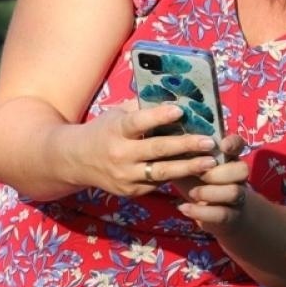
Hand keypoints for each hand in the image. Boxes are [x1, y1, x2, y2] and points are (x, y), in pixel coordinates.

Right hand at [74, 100, 222, 197]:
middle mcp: (119, 154)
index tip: (180, 111)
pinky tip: (194, 171)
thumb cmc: (103, 131)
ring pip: (162, 172)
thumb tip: (173, 96)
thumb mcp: (116, 115)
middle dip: (185, 145)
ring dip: (189, 166)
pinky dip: (176, 176)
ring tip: (210, 161)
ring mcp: (125, 175)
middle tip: (209, 141)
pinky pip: (158, 183)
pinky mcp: (131, 190)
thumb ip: (140, 108)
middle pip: (156, 149)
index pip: (138, 122)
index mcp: (115, 130)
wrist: (75, 160)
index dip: (158, 116)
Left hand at [175, 135, 251, 229]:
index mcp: (226, 158)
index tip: (221, 145)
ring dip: (210, 192)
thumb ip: (180, 151)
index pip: (237, 145)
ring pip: (235, 192)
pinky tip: (183, 208)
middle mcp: (236, 176)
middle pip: (241, 169)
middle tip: (199, 173)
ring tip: (192, 193)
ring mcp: (236, 197)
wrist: (216, 212)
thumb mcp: (188, 164)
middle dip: (218, 171)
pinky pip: (221, 214)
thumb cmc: (197, 181)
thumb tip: (155, 131)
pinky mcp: (230, 216)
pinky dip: (200, 211)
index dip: (233, 143)